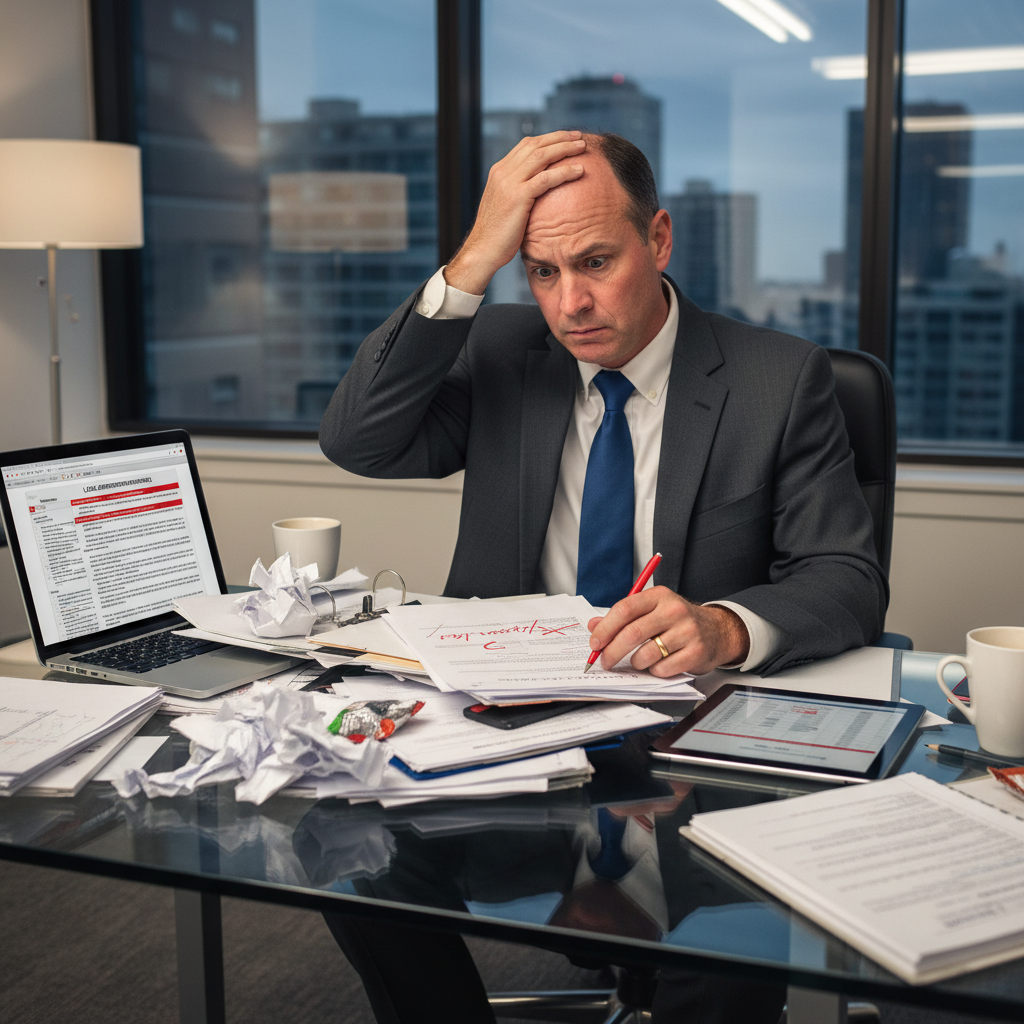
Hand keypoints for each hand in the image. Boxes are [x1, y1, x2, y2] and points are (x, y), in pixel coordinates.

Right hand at [444, 132, 587, 294]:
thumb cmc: (497, 234)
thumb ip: (518, 192)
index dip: (548, 139)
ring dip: (565, 149)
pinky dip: (564, 172)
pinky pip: (546, 179)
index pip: (526, 145)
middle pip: (535, 145)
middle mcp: (503, 172)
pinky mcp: (518, 197)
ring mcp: (509, 183)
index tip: (566, 138)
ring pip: (542, 156)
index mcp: (499, 171)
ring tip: (583, 147)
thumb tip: (537, 191)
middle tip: (579, 136)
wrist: (483, 250)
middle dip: (560, 138)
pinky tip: (579, 170)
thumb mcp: (505, 206)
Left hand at [586, 587, 749, 676]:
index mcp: (658, 596)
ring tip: (639, 661)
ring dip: (635, 663)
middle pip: (633, 633)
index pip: (625, 609)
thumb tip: (593, 625)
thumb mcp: (651, 610)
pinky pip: (663, 669)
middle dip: (612, 651)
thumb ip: (622, 617)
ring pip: (646, 654)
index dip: (605, 628)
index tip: (595, 643)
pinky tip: (659, 664)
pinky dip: (654, 671)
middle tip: (604, 661)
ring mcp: (687, 631)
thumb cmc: (677, 621)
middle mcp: (673, 610)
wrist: (716, 631)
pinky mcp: (696, 652)